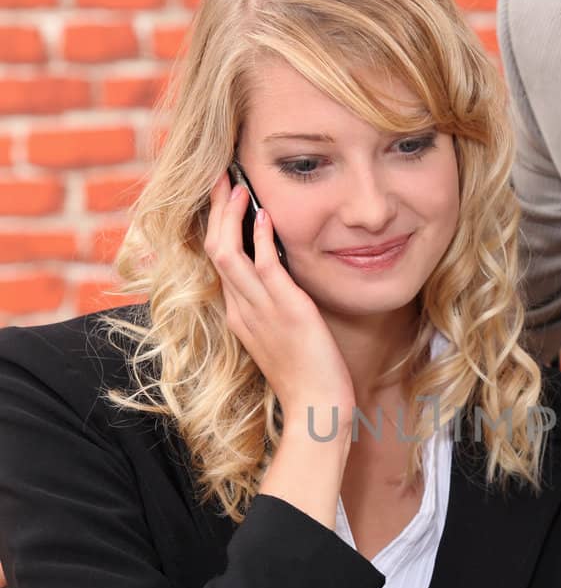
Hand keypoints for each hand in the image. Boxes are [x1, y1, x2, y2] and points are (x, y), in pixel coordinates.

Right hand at [204, 174, 354, 426]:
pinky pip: (264, 267)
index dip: (217, 226)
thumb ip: (275, 307)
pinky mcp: (286, 311)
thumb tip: (282, 277)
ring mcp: (260, 310)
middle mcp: (242, 309)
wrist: (318, 410)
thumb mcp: (283, 337)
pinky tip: (264, 214)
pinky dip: (258, 238)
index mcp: (239, 315)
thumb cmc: (308, 377)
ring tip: (235, 185)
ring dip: (229, 215)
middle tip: (219, 177)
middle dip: (214, 211)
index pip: (219, 261)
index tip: (222, 198)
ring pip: (228, 253)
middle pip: (214, 249)